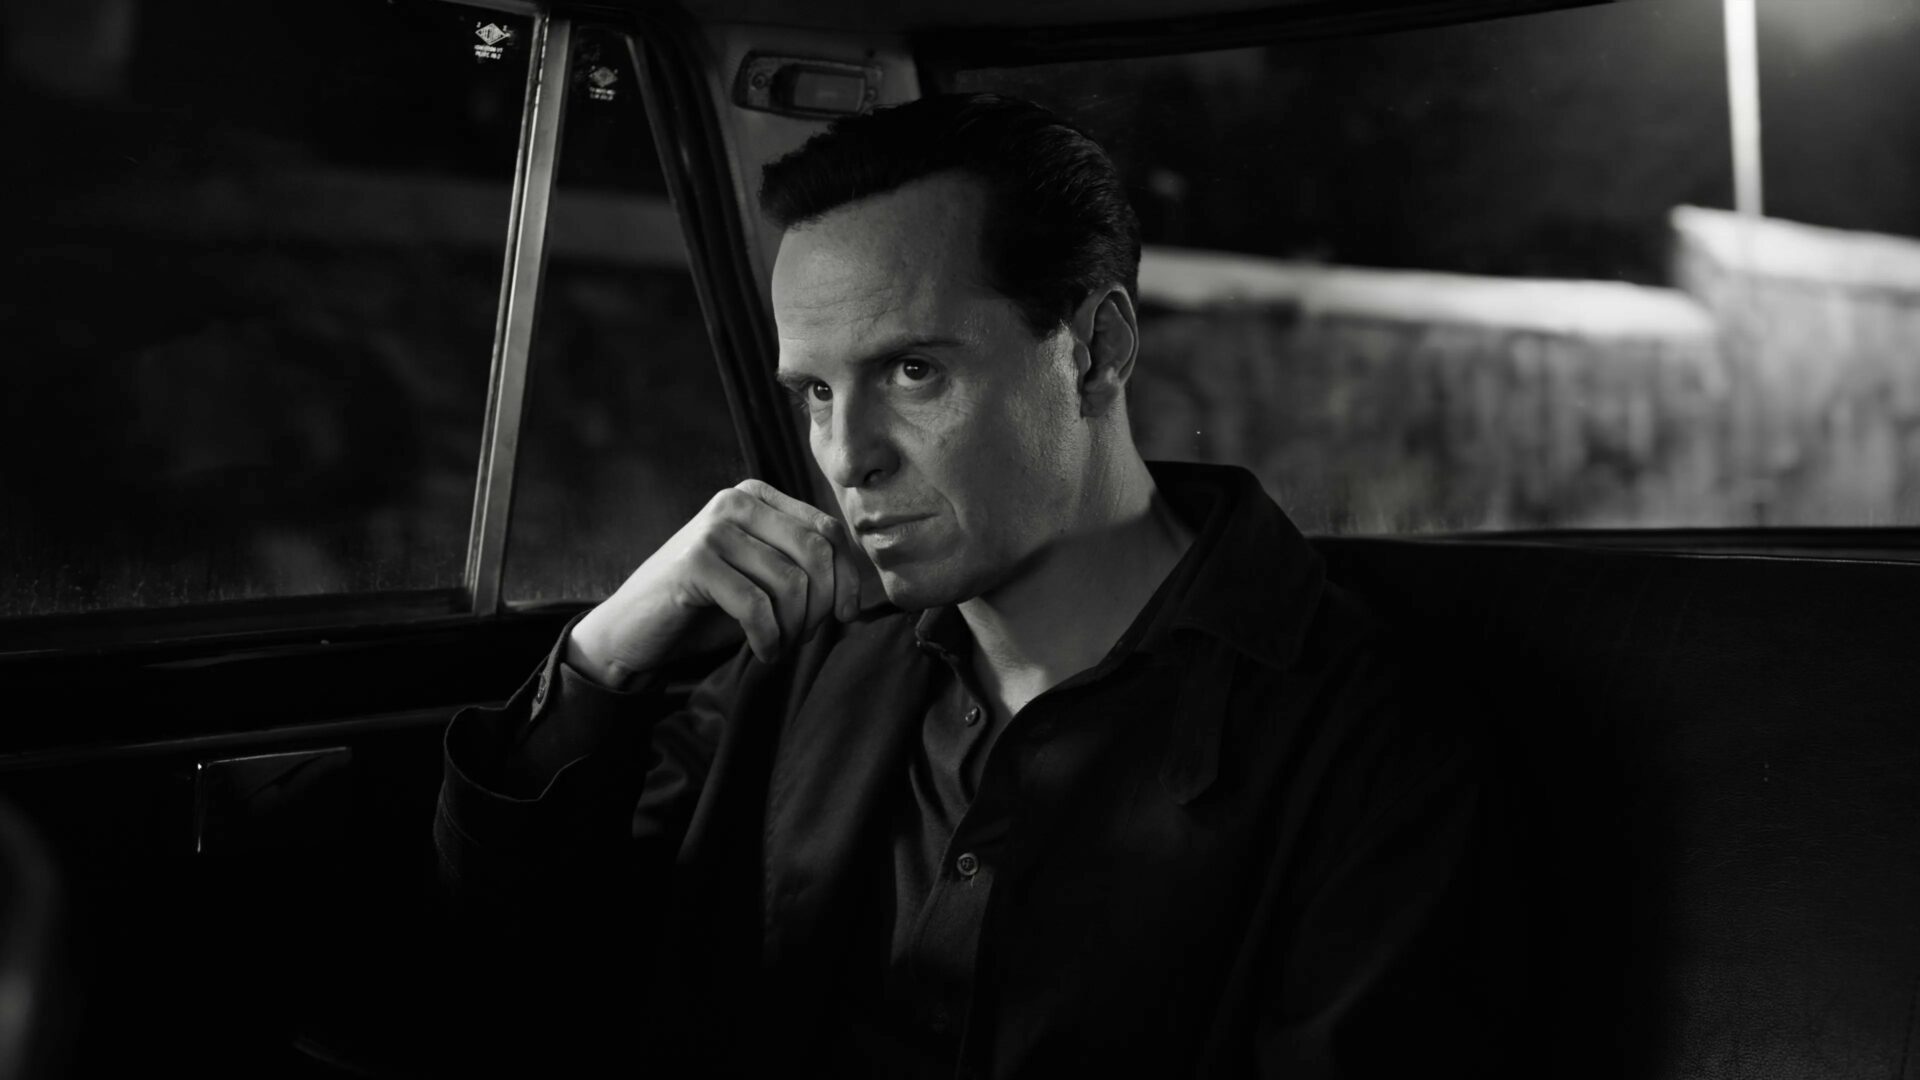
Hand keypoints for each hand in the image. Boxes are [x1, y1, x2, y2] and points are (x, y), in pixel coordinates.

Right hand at [565, 479, 862, 687]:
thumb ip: (802, 568)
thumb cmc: (705, 607)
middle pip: (816, 552)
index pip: (828, 529)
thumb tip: (859, 592)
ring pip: (791, 582)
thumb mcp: (761, 577)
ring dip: (795, 628)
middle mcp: (736, 501)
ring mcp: (713, 529)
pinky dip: (769, 639)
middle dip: (822, 605)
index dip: (847, 577)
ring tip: (780, 646)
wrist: (633, 629)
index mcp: (757, 496)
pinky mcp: (695, 563)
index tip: (845, 616)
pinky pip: (758, 606)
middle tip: (805, 637)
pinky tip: (763, 651)